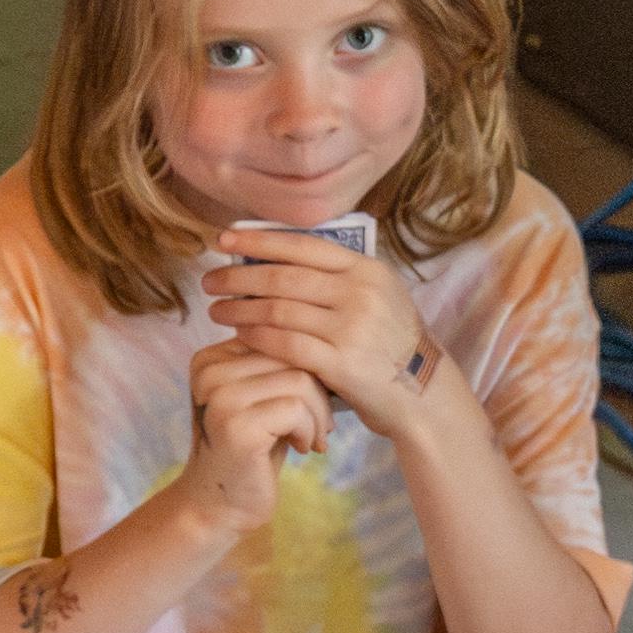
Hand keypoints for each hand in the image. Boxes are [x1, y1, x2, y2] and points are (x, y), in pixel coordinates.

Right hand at [181, 333, 332, 528]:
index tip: (312, 400)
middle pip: (291, 354)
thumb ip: (278, 366)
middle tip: (322, 424)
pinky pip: (296, 409)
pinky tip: (303, 448)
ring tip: (313, 438)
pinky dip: (310, 430)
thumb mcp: (261, 399)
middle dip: (318, 391)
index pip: (277, 337)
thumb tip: (329, 337)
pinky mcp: (236, 425)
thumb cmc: (252, 449)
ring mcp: (220, 398)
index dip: (306, 366)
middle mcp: (209, 372)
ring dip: (318, 414)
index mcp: (210, 358)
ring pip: (299, 380)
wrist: (219, 505)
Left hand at [202, 226, 429, 410]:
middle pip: (284, 277)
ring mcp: (352, 328)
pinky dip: (257, 336)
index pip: (303, 245)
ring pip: (280, 310)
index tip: (224, 240)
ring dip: (240, 308)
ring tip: (216, 309)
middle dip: (239, 276)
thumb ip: (337, 276)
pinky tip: (239, 334)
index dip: (259, 240)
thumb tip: (275, 257)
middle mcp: (360, 293)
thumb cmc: (390, 343)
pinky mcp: (341, 363)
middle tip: (210, 281)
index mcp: (367, 269)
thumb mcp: (378, 295)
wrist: (422, 393)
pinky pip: (286, 344)